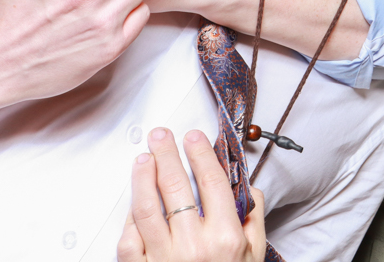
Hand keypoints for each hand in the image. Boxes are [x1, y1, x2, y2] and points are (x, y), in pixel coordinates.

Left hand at [118, 128, 265, 261]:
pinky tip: (133, 203)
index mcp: (225, 237)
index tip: (194, 137)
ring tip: (143, 159)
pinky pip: (129, 241)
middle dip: (167, 155)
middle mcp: (194, 246)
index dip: (201, 154)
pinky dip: (129, 220)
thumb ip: (252, 218)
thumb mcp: (254, 254)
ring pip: (147, 209)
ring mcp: (164, 260)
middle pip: (177, 188)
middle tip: (161, 136)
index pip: (212, 183)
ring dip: (143, 179)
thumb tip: (246, 188)